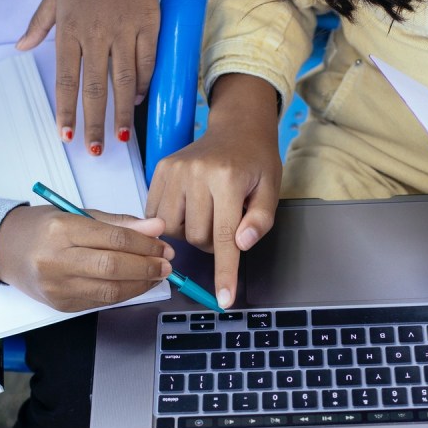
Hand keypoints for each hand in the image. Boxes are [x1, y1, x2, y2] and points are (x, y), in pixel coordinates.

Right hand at [0, 204, 172, 311]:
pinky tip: (136, 284)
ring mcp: (57, 287)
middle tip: (166, 263)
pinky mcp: (61, 306)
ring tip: (156, 274)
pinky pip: (101, 302)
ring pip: (110, 291)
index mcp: (61, 229)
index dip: (145, 243)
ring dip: (141, 284)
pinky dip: (124, 294)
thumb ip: (119, 223)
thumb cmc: (43, 227)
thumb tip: (156, 228)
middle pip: (113, 268)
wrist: (5, 249)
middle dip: (147, 266)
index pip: (113, 239)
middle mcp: (56, 260)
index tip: (163, 243)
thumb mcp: (78, 214)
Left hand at [17, 0, 159, 156]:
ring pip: (124, 81)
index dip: (66, 110)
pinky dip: (144, 83)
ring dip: (121, 112)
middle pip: (96, 88)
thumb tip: (20, 47)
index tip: (66, 135)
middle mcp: (97, 34)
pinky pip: (147, 61)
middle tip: (94, 150)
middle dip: (94, 123)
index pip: (65, 80)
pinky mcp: (149, 24)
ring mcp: (125, 30)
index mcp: (70, 28)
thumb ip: (39, 23)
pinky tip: (138, 99)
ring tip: (119, 137)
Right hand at [145, 74, 282, 308]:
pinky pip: (156, 214)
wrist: (238, 127)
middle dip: (212, 242)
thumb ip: (260, 221)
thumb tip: (240, 245)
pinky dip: (171, 221)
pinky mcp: (160, 169)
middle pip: (196, 238)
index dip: (224, 272)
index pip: (224, 237)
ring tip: (206, 214)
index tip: (223, 299)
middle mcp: (197, 173)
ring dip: (190, 233)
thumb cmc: (256, 161)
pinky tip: (188, 207)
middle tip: (225, 222)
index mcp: (228, 179)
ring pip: (172, 230)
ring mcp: (175, 170)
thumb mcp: (271, 189)